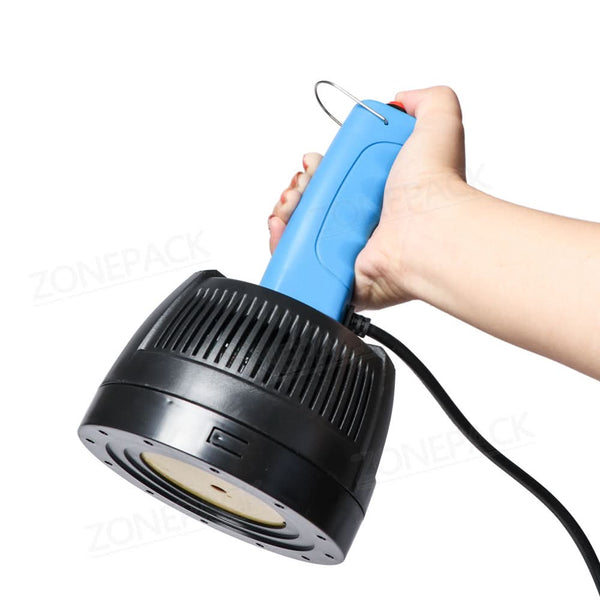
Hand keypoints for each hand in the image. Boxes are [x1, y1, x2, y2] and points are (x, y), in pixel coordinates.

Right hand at [268, 86, 468, 309]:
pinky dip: (282, 243)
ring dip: (286, 211)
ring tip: (292, 203)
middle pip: (313, 201)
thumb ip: (429, 101)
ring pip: (301, 228)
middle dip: (297, 187)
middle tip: (302, 185)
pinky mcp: (335, 272)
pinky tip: (281, 226)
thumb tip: (404, 100)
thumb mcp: (439, 125)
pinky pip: (298, 260)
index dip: (317, 167)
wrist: (427, 233)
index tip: (313, 163)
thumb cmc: (432, 186)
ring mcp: (347, 247)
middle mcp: (363, 219)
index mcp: (379, 190)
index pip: (335, 176)